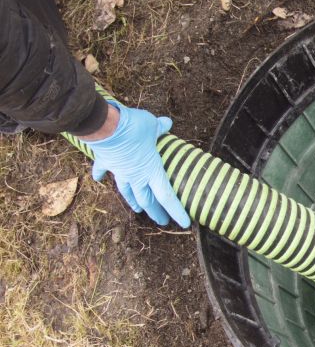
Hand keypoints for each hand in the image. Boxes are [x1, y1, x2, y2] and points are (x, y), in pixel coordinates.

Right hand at [81, 100, 190, 227]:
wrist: (104, 125)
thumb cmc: (133, 128)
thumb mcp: (152, 126)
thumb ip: (160, 128)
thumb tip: (167, 123)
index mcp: (152, 171)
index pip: (167, 197)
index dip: (177, 211)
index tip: (184, 223)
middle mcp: (136, 176)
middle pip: (147, 200)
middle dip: (156, 212)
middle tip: (162, 221)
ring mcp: (119, 171)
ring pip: (128, 192)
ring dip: (133, 201)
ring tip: (138, 210)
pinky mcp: (105, 162)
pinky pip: (103, 171)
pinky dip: (100, 175)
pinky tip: (98, 179)